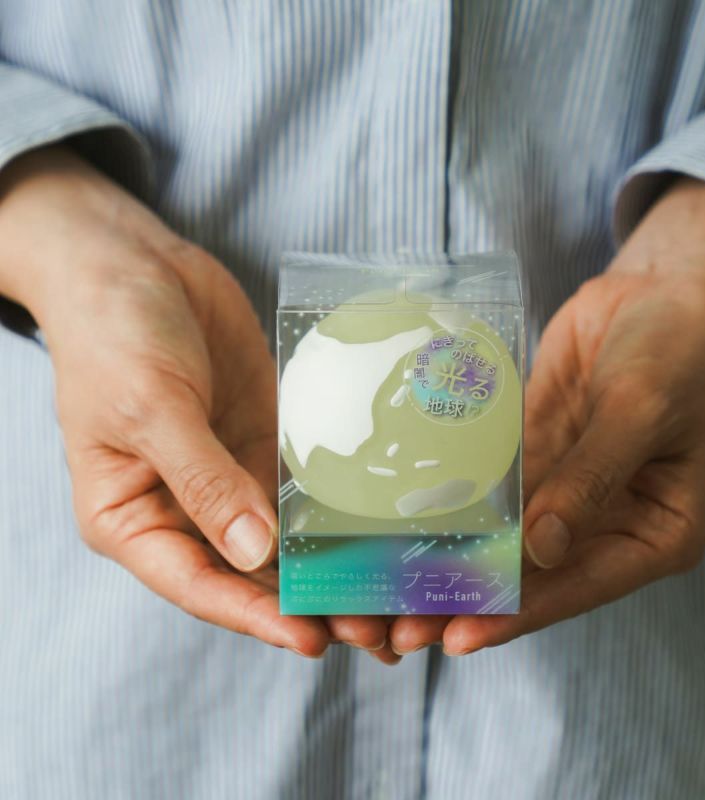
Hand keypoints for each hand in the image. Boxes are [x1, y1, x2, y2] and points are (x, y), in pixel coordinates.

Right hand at [0, 146, 395, 661]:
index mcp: (133, 517)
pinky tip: (381, 528)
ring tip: (388, 593)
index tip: (310, 638)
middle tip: (373, 628)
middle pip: (250, 573)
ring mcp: (230, 475)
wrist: (134, 263)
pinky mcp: (264, 441)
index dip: (254, 616)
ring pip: (286, 537)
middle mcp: (187, 506)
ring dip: (331, 565)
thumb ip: (202, 480)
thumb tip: (256, 552)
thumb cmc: (113, 334)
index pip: (198, 583)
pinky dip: (337, 510)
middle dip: (307, 603)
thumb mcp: (150, 408)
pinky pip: (303, 485)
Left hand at [388, 177, 704, 656]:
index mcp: (655, 532)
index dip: (519, 613)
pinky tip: (410, 521)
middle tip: (404, 626)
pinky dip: (457, 505)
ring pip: (505, 537)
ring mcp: (567, 488)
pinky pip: (494, 486)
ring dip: (455, 559)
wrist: (665, 286)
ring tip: (393, 586)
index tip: (460, 636)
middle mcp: (607, 521)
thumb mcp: (642, 409)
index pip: (579, 585)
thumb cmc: (679, 346)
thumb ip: (591, 479)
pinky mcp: (538, 453)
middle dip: (472, 599)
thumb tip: (540, 548)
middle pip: (533, 573)